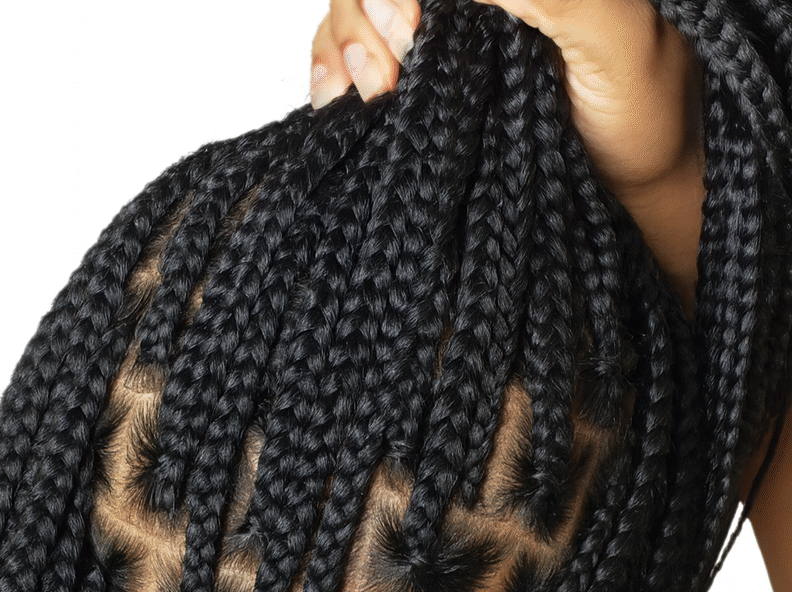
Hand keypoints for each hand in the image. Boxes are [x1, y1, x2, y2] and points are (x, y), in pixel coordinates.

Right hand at [309, 0, 706, 316]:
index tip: (409, 31)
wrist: (631, 191)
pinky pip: (353, 55)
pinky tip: (337, 97)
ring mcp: (447, 31)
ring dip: (344, 43)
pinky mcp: (425, 78)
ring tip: (369, 93)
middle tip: (388, 75)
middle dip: (367, 13)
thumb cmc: (641, 120)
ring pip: (359, 9)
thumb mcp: (620, 46)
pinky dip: (331, 69)